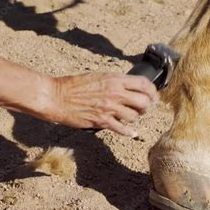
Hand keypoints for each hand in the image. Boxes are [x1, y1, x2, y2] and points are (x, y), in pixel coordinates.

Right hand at [41, 73, 157, 136]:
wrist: (56, 96)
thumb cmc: (74, 85)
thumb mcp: (98, 77)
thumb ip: (115, 82)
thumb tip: (128, 88)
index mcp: (115, 80)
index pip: (144, 84)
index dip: (152, 91)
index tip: (153, 95)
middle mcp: (115, 93)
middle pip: (144, 102)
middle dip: (146, 106)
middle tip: (142, 108)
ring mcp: (109, 108)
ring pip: (134, 116)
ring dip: (135, 118)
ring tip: (130, 117)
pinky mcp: (102, 121)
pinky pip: (122, 129)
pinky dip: (128, 132)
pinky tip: (131, 132)